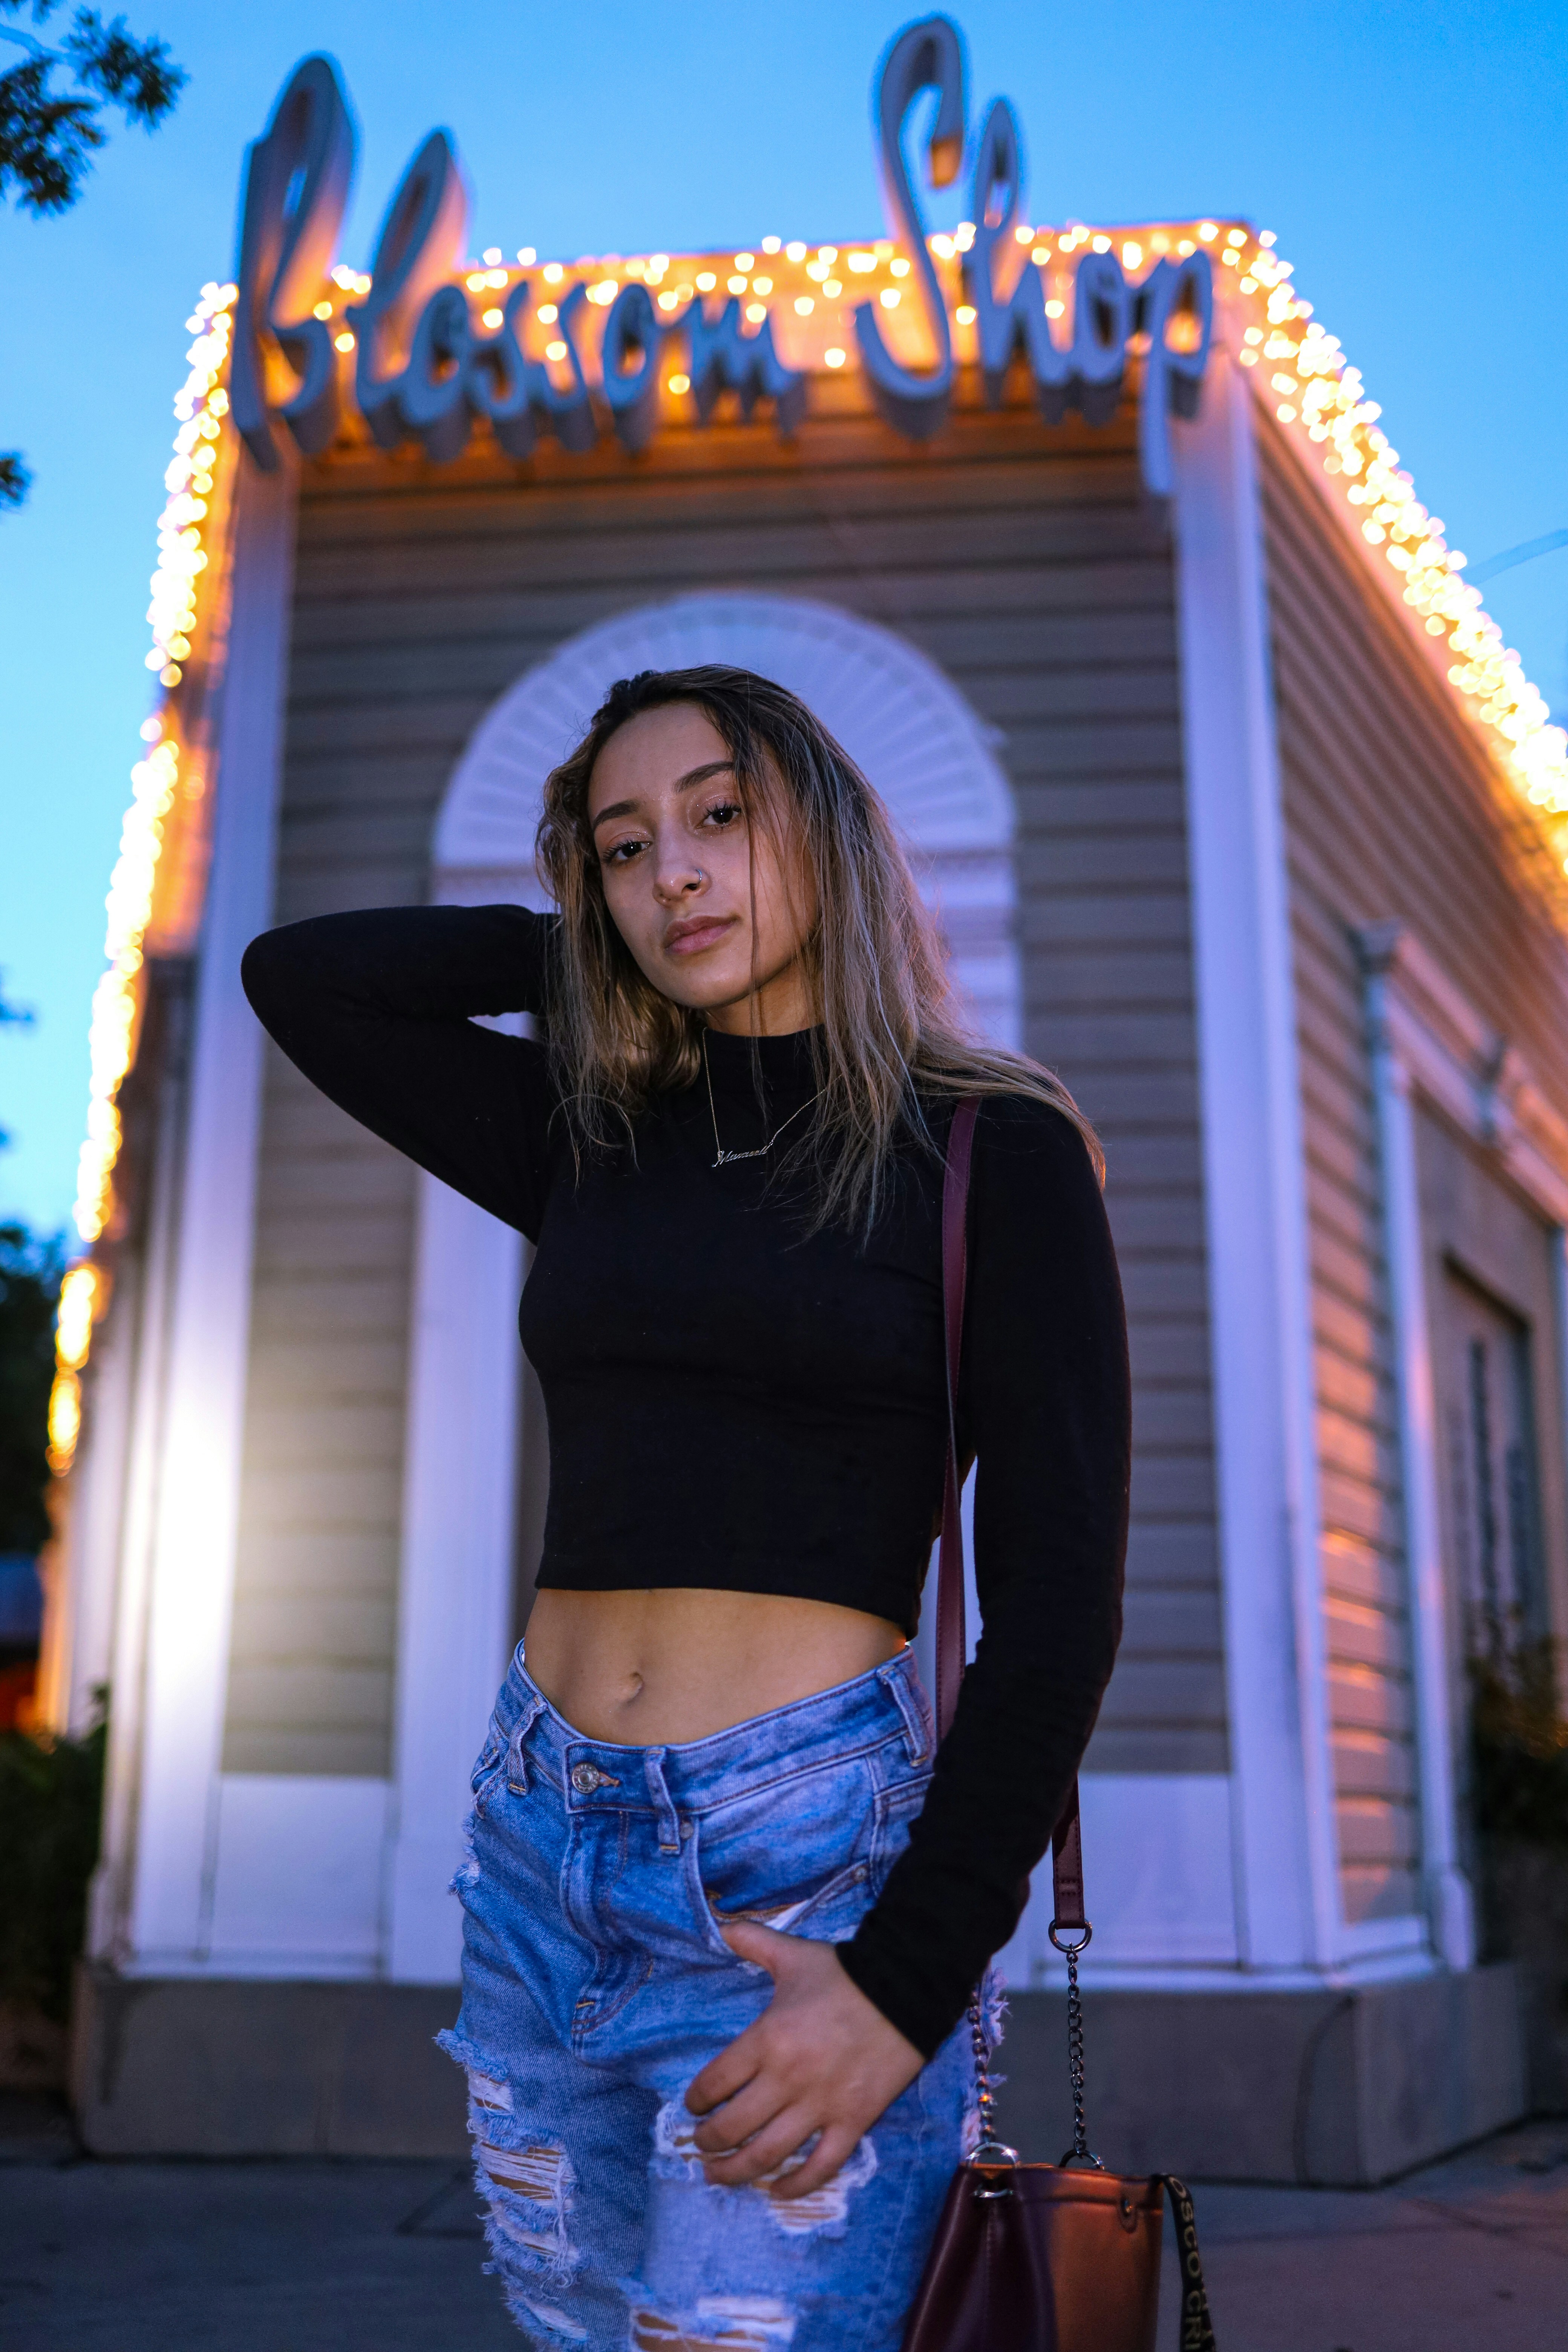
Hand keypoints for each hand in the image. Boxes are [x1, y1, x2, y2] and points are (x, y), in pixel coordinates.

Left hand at [685, 1920, 924, 2199]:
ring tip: (719, 2176)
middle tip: (701, 2146)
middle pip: (732, 2127)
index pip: (714, 2082)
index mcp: (767, 2039)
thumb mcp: (792, 1953)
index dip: (696, 2100)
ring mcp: (821, 2106)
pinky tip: (777, 2190)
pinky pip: (819, 2167)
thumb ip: (752, 1940)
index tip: (692, 2106)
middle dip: (709, 2143)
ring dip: (737, 2172)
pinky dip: (795, 2186)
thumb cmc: (844, 1974)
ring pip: (767, 2155)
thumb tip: (721, 1925)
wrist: (906, 1989)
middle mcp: (787, 2079)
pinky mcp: (853, 2123)